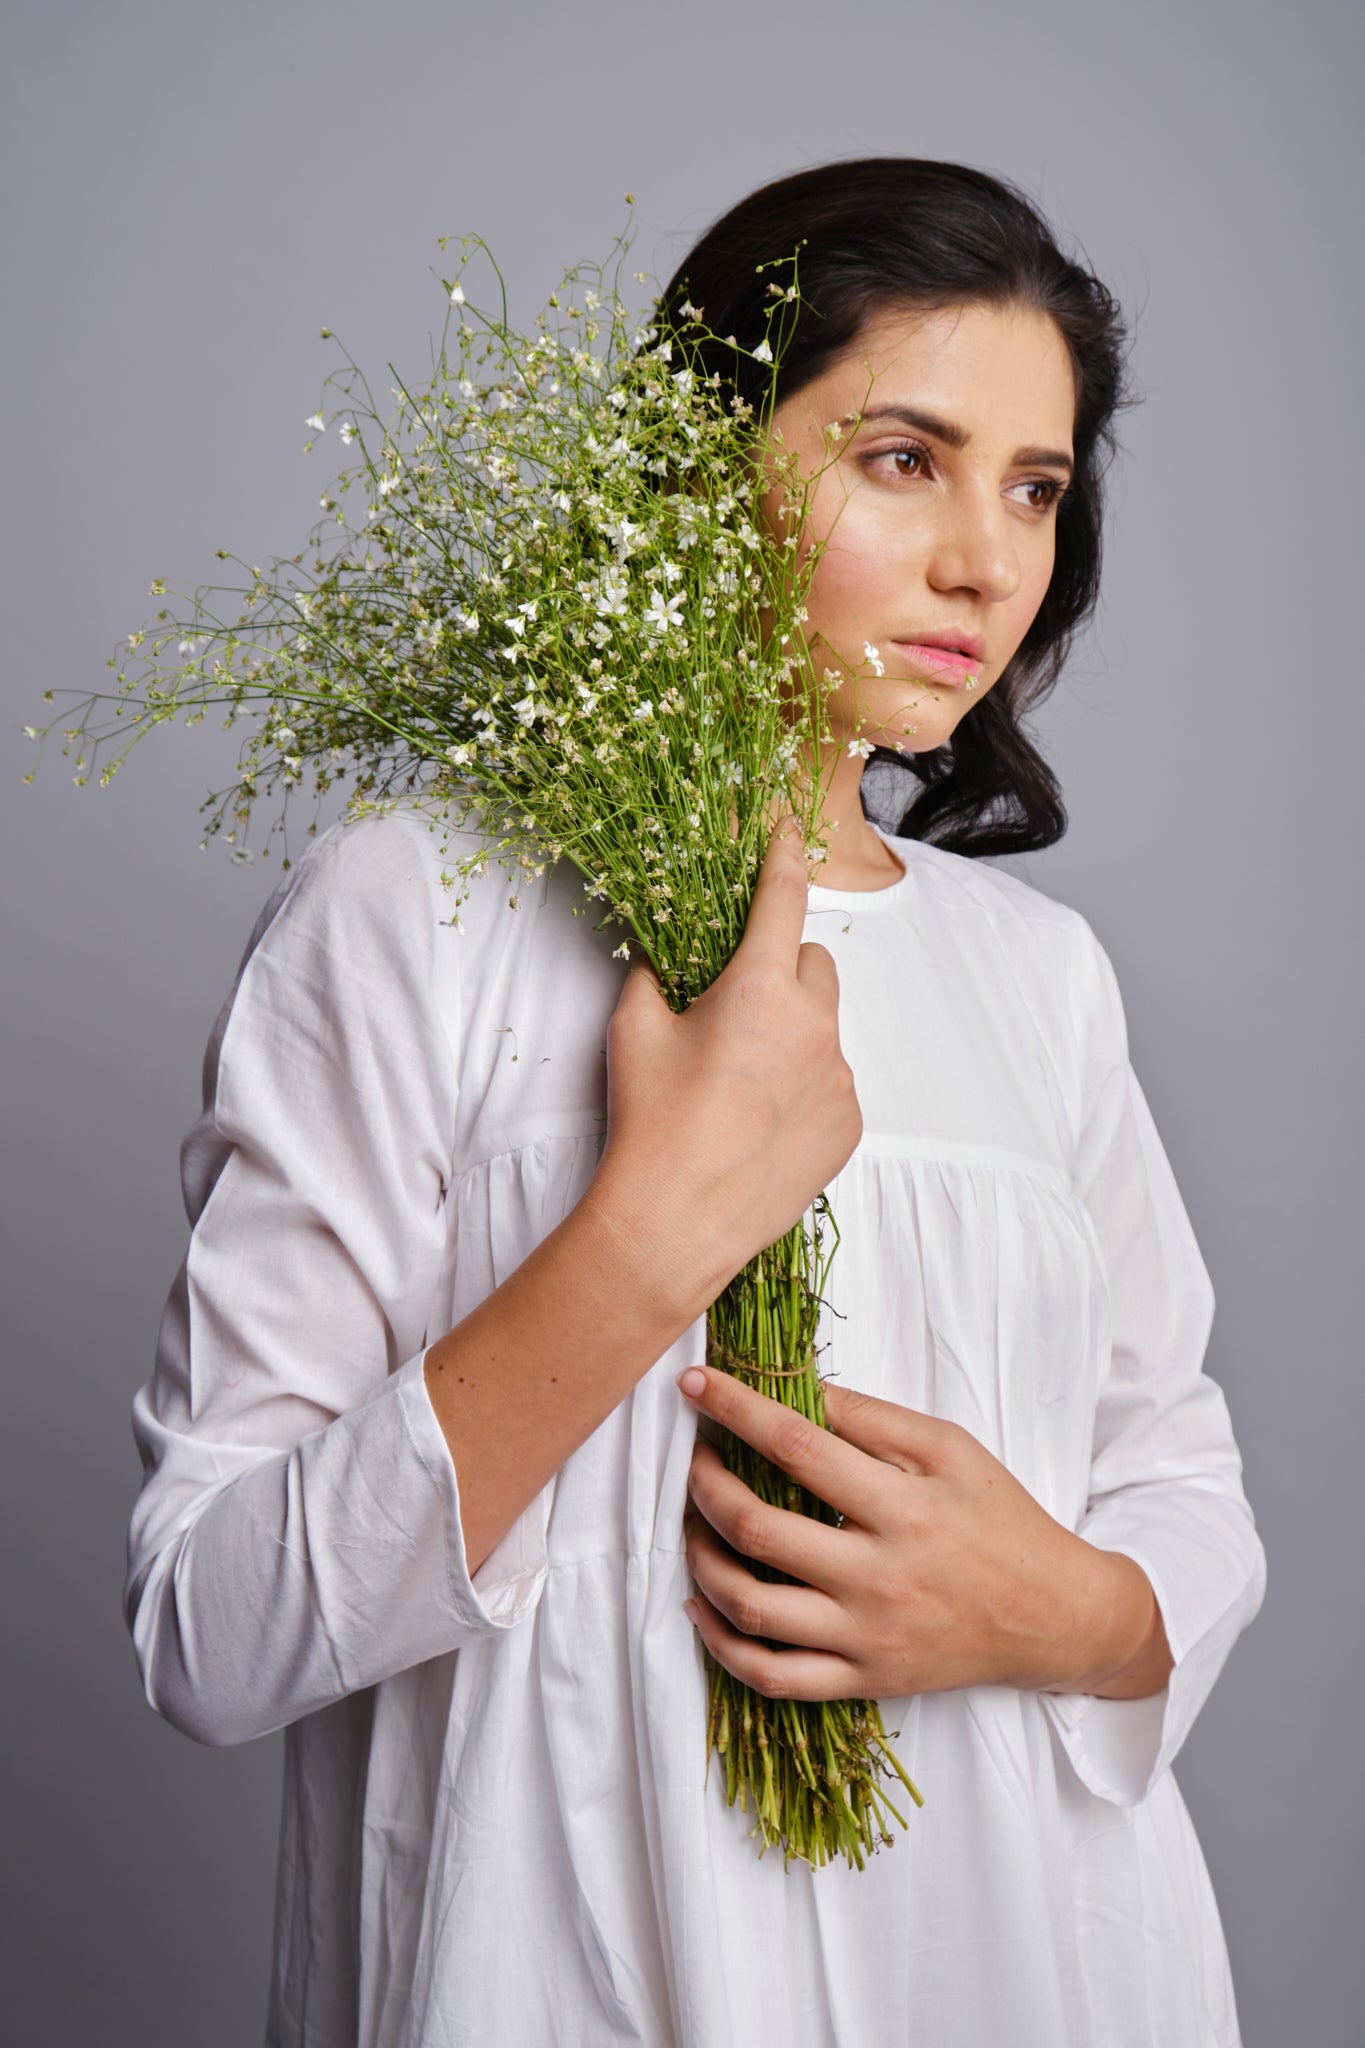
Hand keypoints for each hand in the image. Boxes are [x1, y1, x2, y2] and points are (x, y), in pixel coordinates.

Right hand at [591, 817, 860, 1317]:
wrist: (675, 1222)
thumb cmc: (648, 1121)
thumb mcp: (632, 1030)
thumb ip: (652, 975)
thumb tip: (663, 956)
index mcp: (759, 988)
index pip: (783, 897)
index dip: (785, 855)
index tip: (792, 826)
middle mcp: (813, 1024)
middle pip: (813, 961)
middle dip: (781, 968)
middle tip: (734, 1006)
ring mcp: (839, 1077)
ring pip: (824, 1026)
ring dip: (792, 1032)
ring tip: (740, 1082)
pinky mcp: (850, 1123)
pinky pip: (833, 1079)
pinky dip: (805, 1084)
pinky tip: (760, 1120)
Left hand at [679, 1366, 1164, 1700]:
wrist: (1054, 1616)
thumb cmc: (1001, 1520)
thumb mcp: (950, 1449)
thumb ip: (871, 1418)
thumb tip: (796, 1390)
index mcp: (903, 1507)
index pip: (796, 1448)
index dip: (735, 1410)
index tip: (695, 1384)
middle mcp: (879, 1577)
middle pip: (757, 1530)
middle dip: (705, 1484)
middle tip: (694, 1458)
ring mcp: (867, 1637)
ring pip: (751, 1608)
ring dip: (702, 1559)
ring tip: (693, 1524)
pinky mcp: (863, 1681)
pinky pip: (773, 1675)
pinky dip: (722, 1644)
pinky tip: (701, 1604)